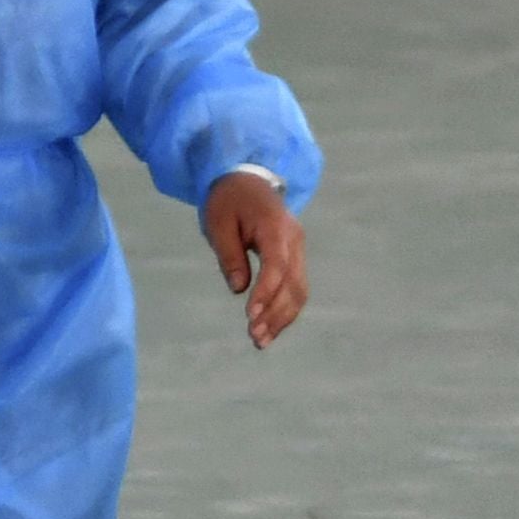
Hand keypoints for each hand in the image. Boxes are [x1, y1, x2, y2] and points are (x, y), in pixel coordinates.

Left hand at [202, 176, 309, 349]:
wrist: (245, 178)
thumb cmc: (227, 199)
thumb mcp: (219, 223)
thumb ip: (230, 256)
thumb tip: (240, 289)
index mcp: (275, 227)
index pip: (277, 266)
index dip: (265, 293)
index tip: (249, 315)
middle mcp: (294, 239)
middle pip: (293, 283)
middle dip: (275, 314)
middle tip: (255, 337)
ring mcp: (298, 248)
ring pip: (299, 290)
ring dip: (283, 317)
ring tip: (261, 340)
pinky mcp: (295, 256)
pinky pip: (295, 286)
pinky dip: (285, 309)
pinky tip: (270, 327)